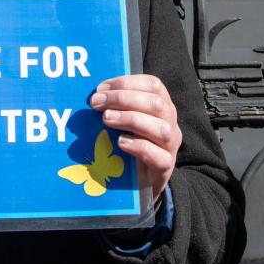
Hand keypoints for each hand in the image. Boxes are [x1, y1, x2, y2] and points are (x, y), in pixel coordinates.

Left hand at [90, 75, 180, 202]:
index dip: (127, 82)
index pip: (153, 84)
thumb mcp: (123, 121)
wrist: (139, 181)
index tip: (101, 88)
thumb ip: (115, 106)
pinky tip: (120, 142)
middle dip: (123, 99)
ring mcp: (170, 145)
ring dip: (130, 119)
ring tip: (106, 119)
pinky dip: (139, 146)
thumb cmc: (128, 143)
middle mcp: (170, 122)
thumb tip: (93, 95)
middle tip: (96, 103)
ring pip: (161, 128)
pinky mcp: (165, 167)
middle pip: (156, 103)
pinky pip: (159, 156)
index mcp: (161, 105)